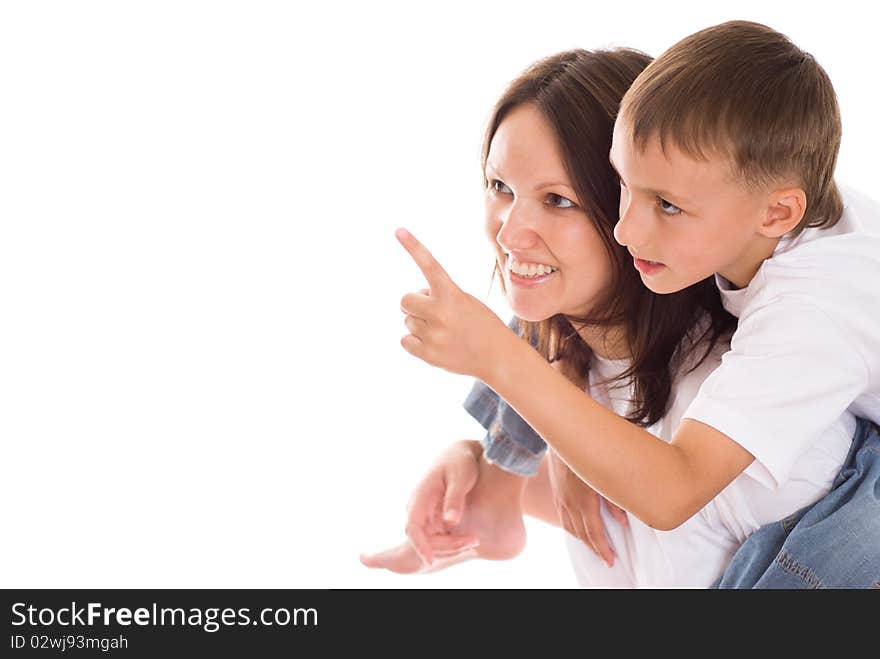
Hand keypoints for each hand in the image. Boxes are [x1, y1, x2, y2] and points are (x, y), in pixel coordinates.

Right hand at [360, 440, 526, 573]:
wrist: (460, 453)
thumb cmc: (461, 462)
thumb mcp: (462, 476)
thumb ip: (455, 498)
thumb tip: (451, 521)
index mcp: (421, 495)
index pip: (412, 526)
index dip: (419, 546)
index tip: (430, 561)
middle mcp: (418, 505)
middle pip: (421, 537)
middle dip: (442, 547)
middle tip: (472, 544)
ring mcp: (424, 511)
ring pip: (429, 538)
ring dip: (448, 545)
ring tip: (475, 542)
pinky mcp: (432, 515)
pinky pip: (436, 534)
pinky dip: (451, 541)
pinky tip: (470, 541)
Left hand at [395, 228, 511, 380]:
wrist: (498, 358)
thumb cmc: (481, 325)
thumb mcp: (466, 301)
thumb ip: (440, 297)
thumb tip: (412, 304)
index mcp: (453, 294)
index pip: (429, 265)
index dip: (413, 246)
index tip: (398, 230)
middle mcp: (441, 312)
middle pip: (405, 300)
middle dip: (416, 305)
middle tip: (435, 313)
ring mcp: (433, 334)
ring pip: (407, 322)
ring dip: (420, 324)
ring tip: (444, 331)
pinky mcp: (428, 354)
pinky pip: (405, 341)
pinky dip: (415, 342)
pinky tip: (435, 344)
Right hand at [547, 448, 628, 566]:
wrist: (564, 433)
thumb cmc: (590, 449)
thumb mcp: (607, 474)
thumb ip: (615, 499)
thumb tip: (624, 520)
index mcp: (584, 500)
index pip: (593, 532)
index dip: (602, 549)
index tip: (609, 560)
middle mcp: (570, 502)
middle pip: (581, 533)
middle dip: (594, 548)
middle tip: (605, 559)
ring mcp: (561, 497)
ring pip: (570, 527)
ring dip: (582, 540)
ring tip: (593, 548)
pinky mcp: (557, 491)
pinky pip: (562, 516)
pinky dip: (570, 528)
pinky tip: (576, 530)